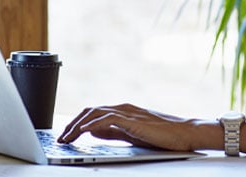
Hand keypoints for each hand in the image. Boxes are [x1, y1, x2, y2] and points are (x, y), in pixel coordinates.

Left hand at [57, 103, 202, 150]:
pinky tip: (83, 131)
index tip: (66, 136)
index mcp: (122, 110)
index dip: (76, 123)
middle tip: (61, 138)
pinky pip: (107, 118)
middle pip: (89, 111)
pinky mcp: (132, 119)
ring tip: (67, 137)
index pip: (93, 113)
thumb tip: (92, 131)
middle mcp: (122, 107)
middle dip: (72, 124)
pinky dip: (93, 124)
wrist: (184, 133)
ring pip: (95, 113)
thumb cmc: (161, 135)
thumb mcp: (131, 134)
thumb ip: (112, 131)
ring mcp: (127, 112)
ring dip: (78, 125)